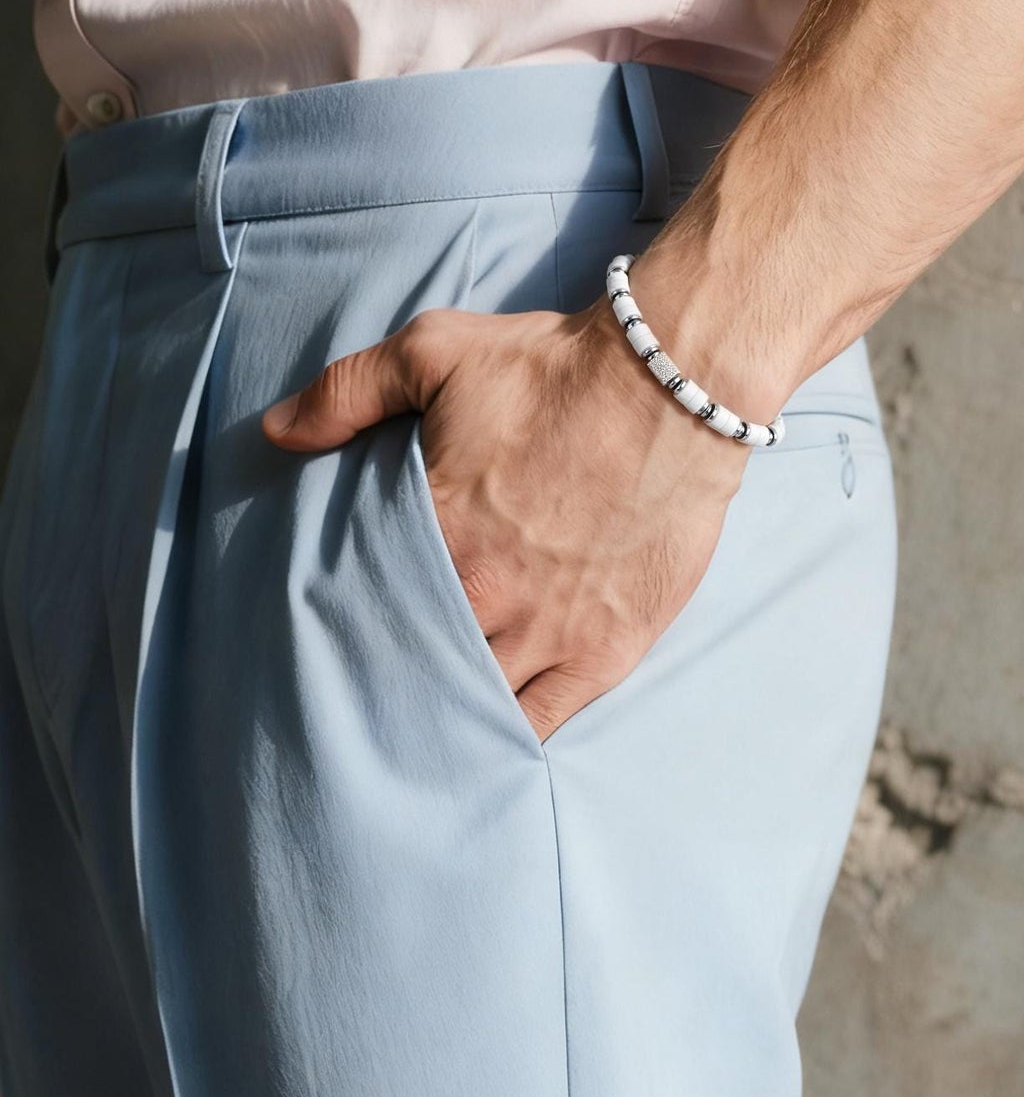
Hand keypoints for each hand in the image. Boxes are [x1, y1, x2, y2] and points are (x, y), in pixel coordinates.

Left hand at [261, 303, 749, 739]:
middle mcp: (486, 595)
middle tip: (356, 700)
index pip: (360, 607)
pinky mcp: (607, 648)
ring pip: (472, 703)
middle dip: (383, 683)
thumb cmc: (556, 369)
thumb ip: (348, 390)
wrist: (674, 385)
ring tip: (409, 734)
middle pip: (411, 667)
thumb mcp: (437, 350)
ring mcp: (550, 631)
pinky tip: (480, 746)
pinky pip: (544, 722)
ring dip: (439, 715)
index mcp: (436, 531)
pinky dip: (506, 741)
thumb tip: (277, 432)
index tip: (313, 644)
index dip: (338, 629)